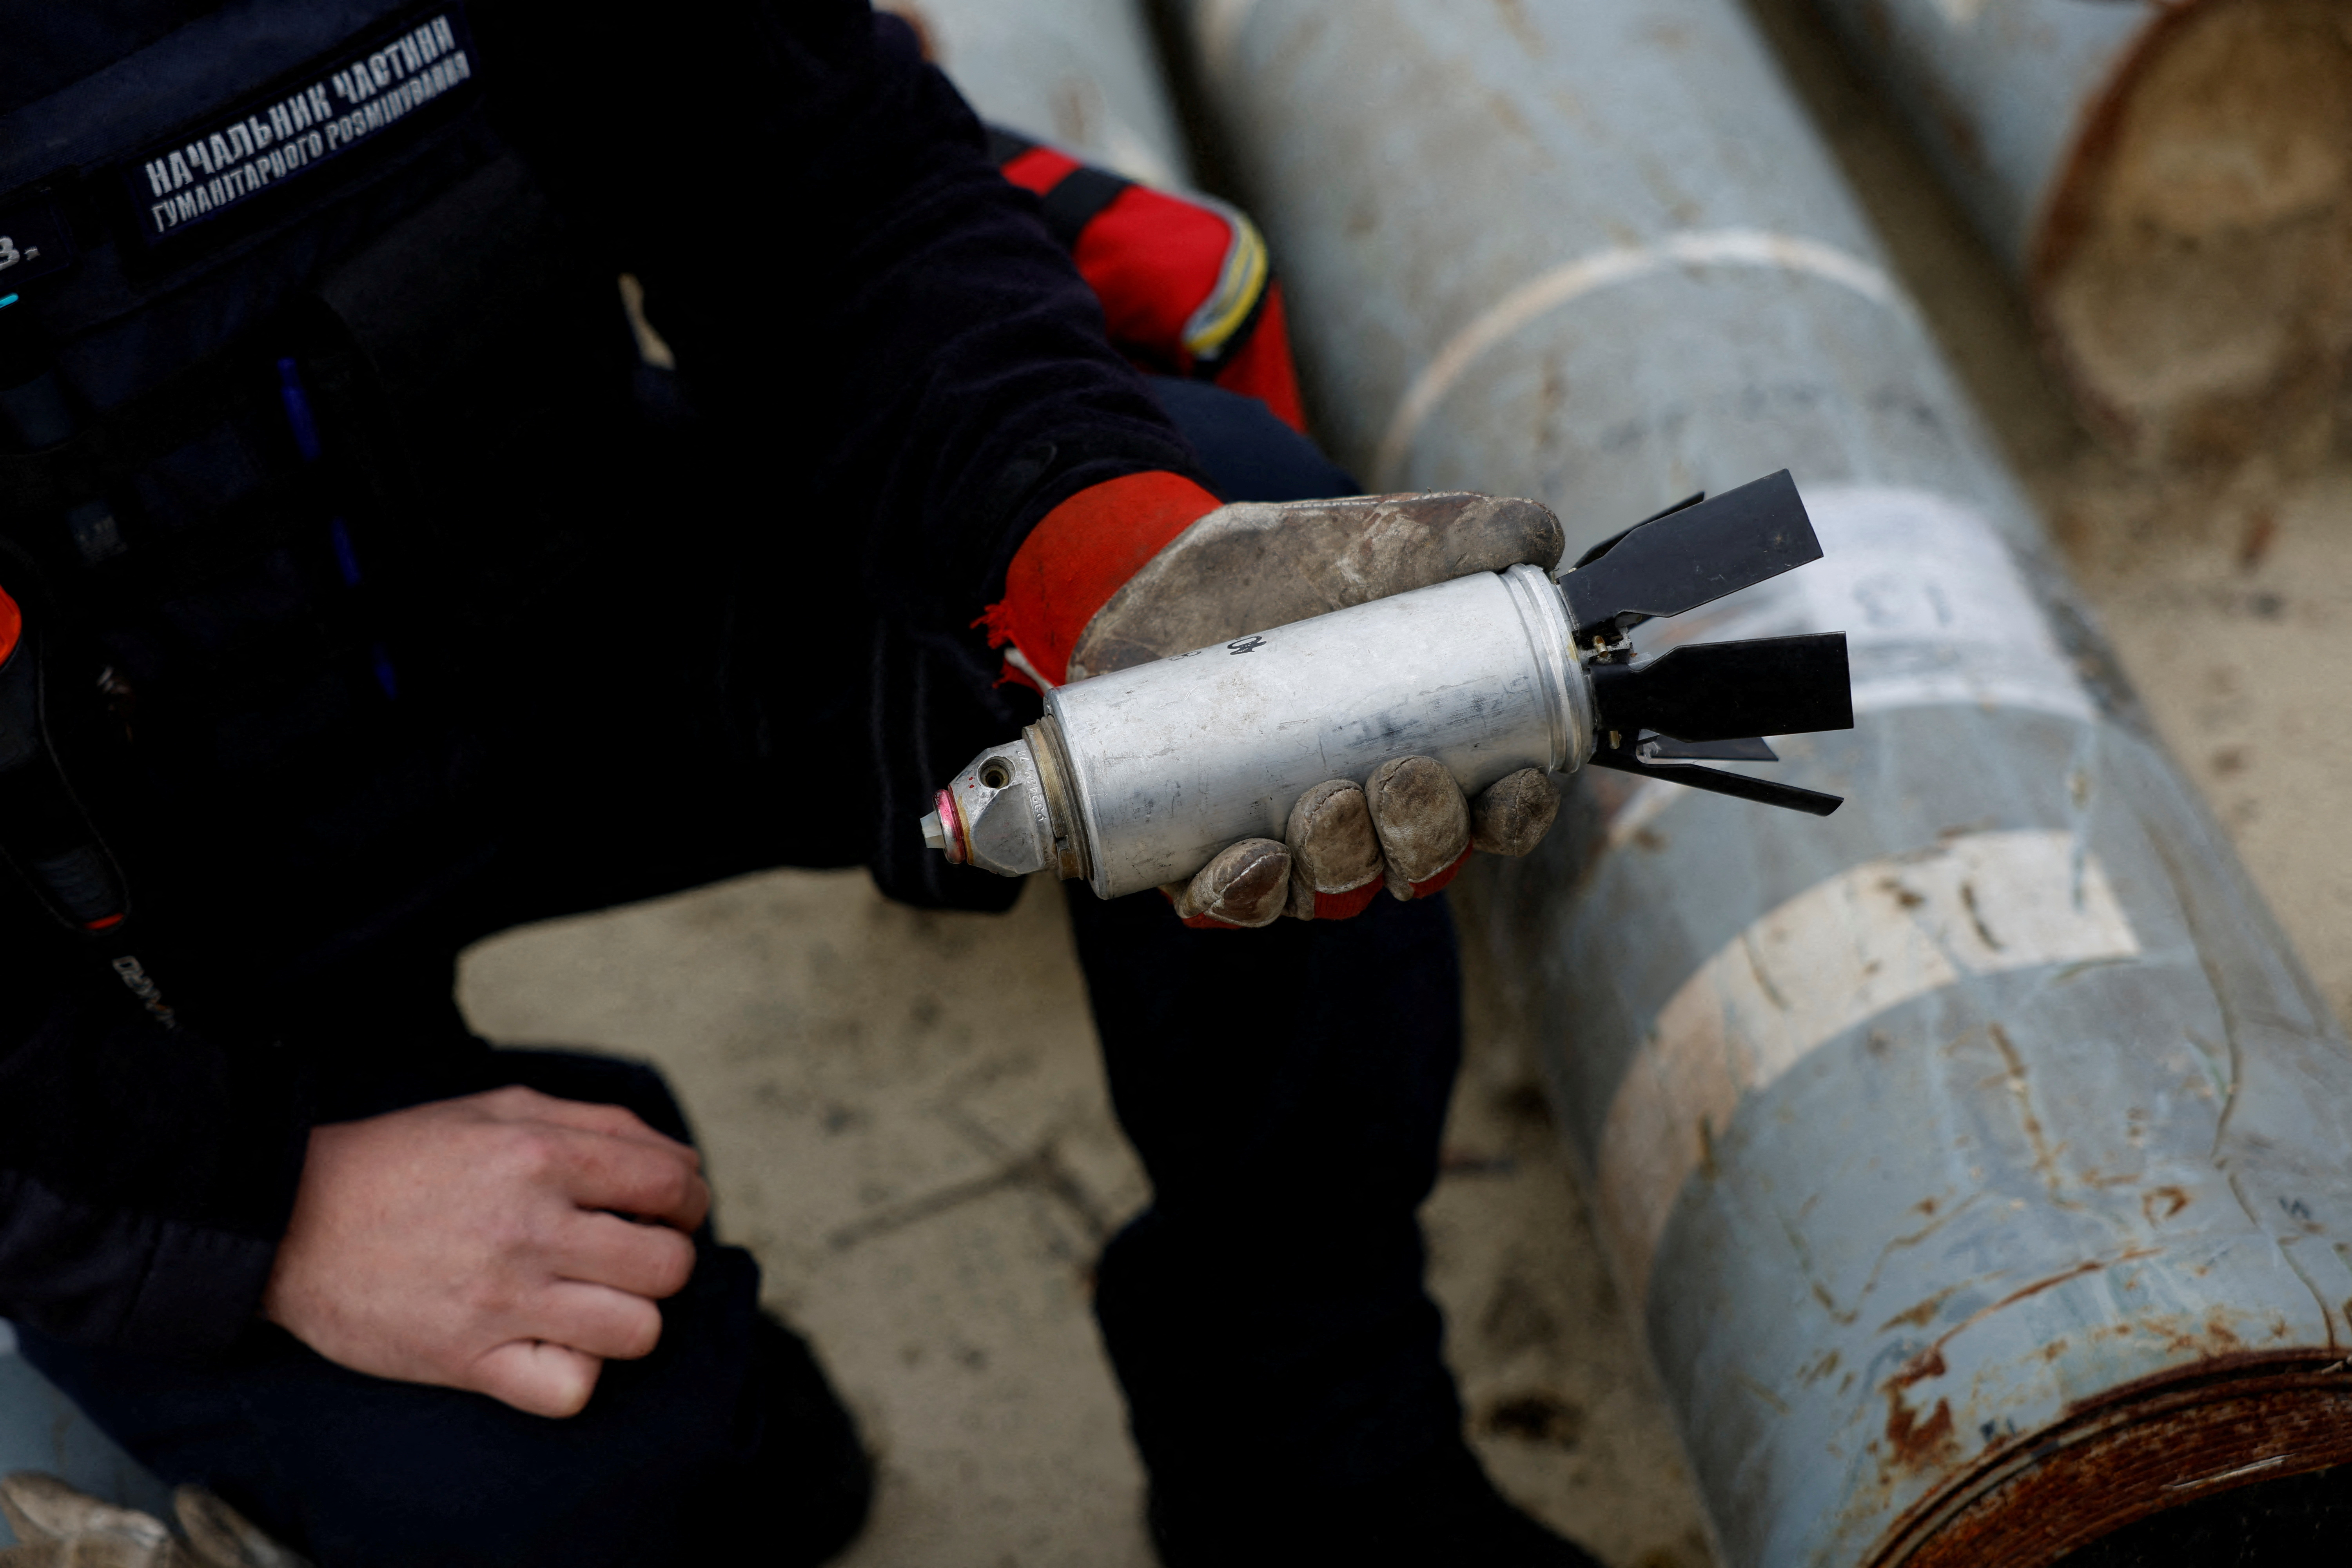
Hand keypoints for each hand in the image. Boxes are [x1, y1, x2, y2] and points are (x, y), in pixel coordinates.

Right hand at [262, 1086, 709, 1418]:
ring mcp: (500, 1300)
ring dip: (628, 1319)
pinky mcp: (467, 1361)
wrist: (289, 1224)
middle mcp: (529, 1227)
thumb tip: (682, 1163)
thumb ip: (598, 1124)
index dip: (689, 1201)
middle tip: (631, 1258)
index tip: (670, 1211)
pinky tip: (552, 1345)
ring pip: (637, 1330)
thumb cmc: (404, 1160)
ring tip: (593, 1302)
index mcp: (540, 1155)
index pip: (671, 1185)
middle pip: (668, 1265)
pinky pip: (571, 1389)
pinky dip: (574, 1374)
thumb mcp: (500, 1108)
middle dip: (665, 1261)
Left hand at [983, 481, 1567, 928]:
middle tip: (1399, 777)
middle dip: (1421, 838)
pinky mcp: (1202, 848)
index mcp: (1435, 757)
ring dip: (1340, 863)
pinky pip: (1229, 903)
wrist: (1172, 565)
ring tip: (1324, 803)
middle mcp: (1368, 815)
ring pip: (1332, 890)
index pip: (1494, 814)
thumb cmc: (1300, 563)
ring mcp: (1288, 840)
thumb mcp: (1386, 537)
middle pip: (1418, 864)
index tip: (1510, 790)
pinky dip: (1244, 896)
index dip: (1513, 817)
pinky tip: (1250, 861)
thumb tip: (1542, 540)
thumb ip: (1470, 531)